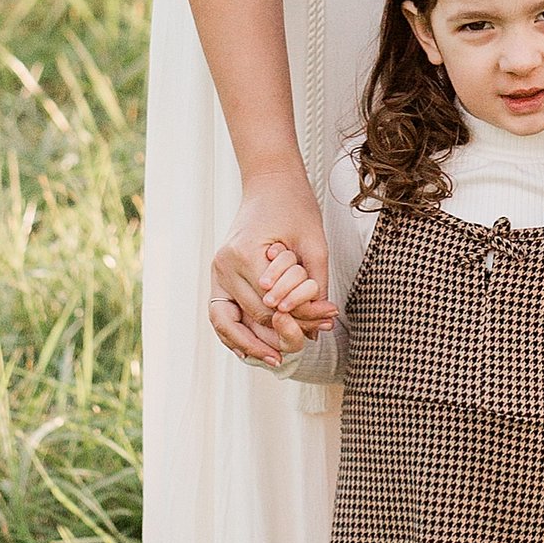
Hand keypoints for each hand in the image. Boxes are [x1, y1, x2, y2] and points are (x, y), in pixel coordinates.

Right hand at [210, 176, 330, 365]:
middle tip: (309, 342)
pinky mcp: (218, 273)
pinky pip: (222, 313)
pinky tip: (255, 347)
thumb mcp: (314, 243)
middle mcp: (224, 265)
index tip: (326, 323)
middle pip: (253, 317)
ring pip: (228, 323)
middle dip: (281, 333)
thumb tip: (320, 328)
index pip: (271, 306)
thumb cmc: (295, 207)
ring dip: (250, 344)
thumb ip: (316, 286)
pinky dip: (236, 332)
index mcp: (245, 254)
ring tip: (275, 359)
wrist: (270, 182)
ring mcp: (217, 270)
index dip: (299, 320)